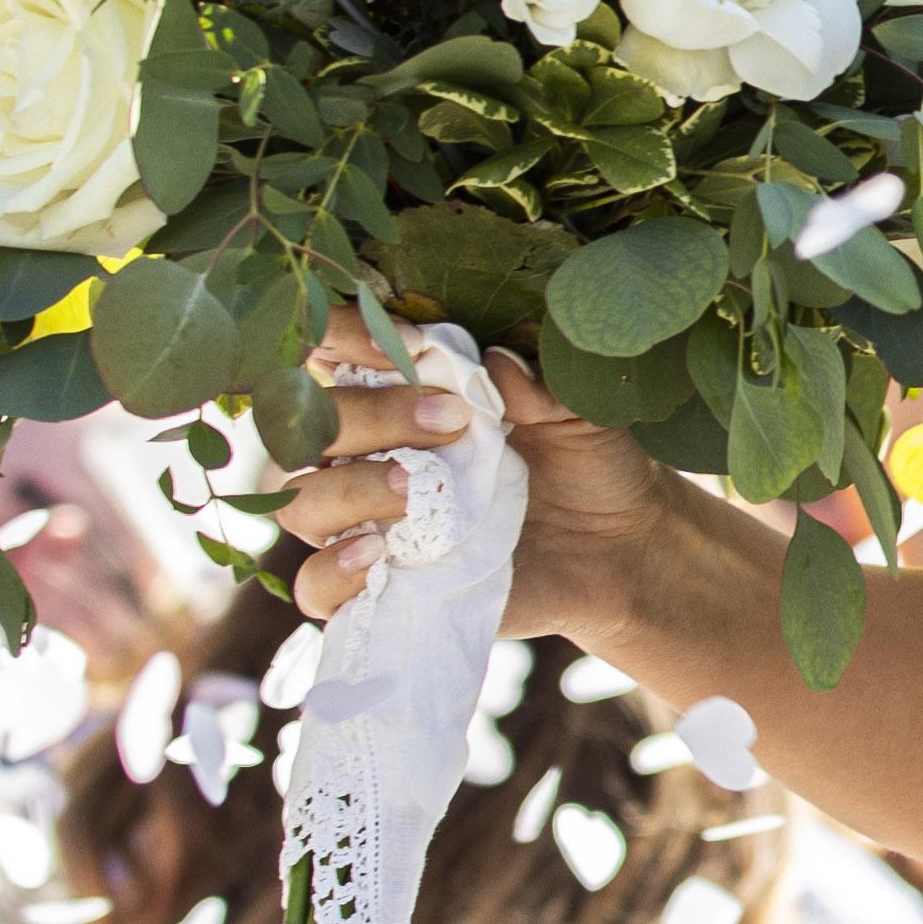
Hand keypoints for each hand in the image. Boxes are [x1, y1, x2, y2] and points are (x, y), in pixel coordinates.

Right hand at [266, 316, 677, 648]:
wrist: (619, 553)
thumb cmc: (589, 469)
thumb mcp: (579, 417)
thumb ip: (537, 386)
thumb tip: (495, 364)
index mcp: (403, 397)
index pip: (332, 352)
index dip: (344, 335)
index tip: (403, 341)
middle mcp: (370, 456)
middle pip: (312, 428)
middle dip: (370, 415)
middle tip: (449, 422)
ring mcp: (369, 523)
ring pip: (302, 502)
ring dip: (349, 487)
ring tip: (413, 489)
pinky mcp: (380, 588)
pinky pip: (316, 587)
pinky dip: (332, 570)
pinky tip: (376, 555)